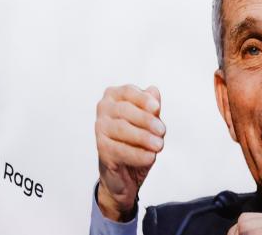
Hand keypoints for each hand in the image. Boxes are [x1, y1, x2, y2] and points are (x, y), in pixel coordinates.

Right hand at [95, 84, 164, 220]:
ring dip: (143, 137)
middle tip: (162, 131)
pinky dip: (137, 154)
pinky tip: (150, 157)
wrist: (126, 170)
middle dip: (146, 120)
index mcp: (114, 95)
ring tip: (159, 145)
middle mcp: (103, 108)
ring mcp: (100, 128)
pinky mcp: (101, 148)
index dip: (143, 99)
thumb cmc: (138, 138)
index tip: (156, 108)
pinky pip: (120, 150)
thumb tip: (153, 91)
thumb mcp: (149, 122)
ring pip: (122, 129)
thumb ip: (152, 107)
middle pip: (125, 110)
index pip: (128, 92)